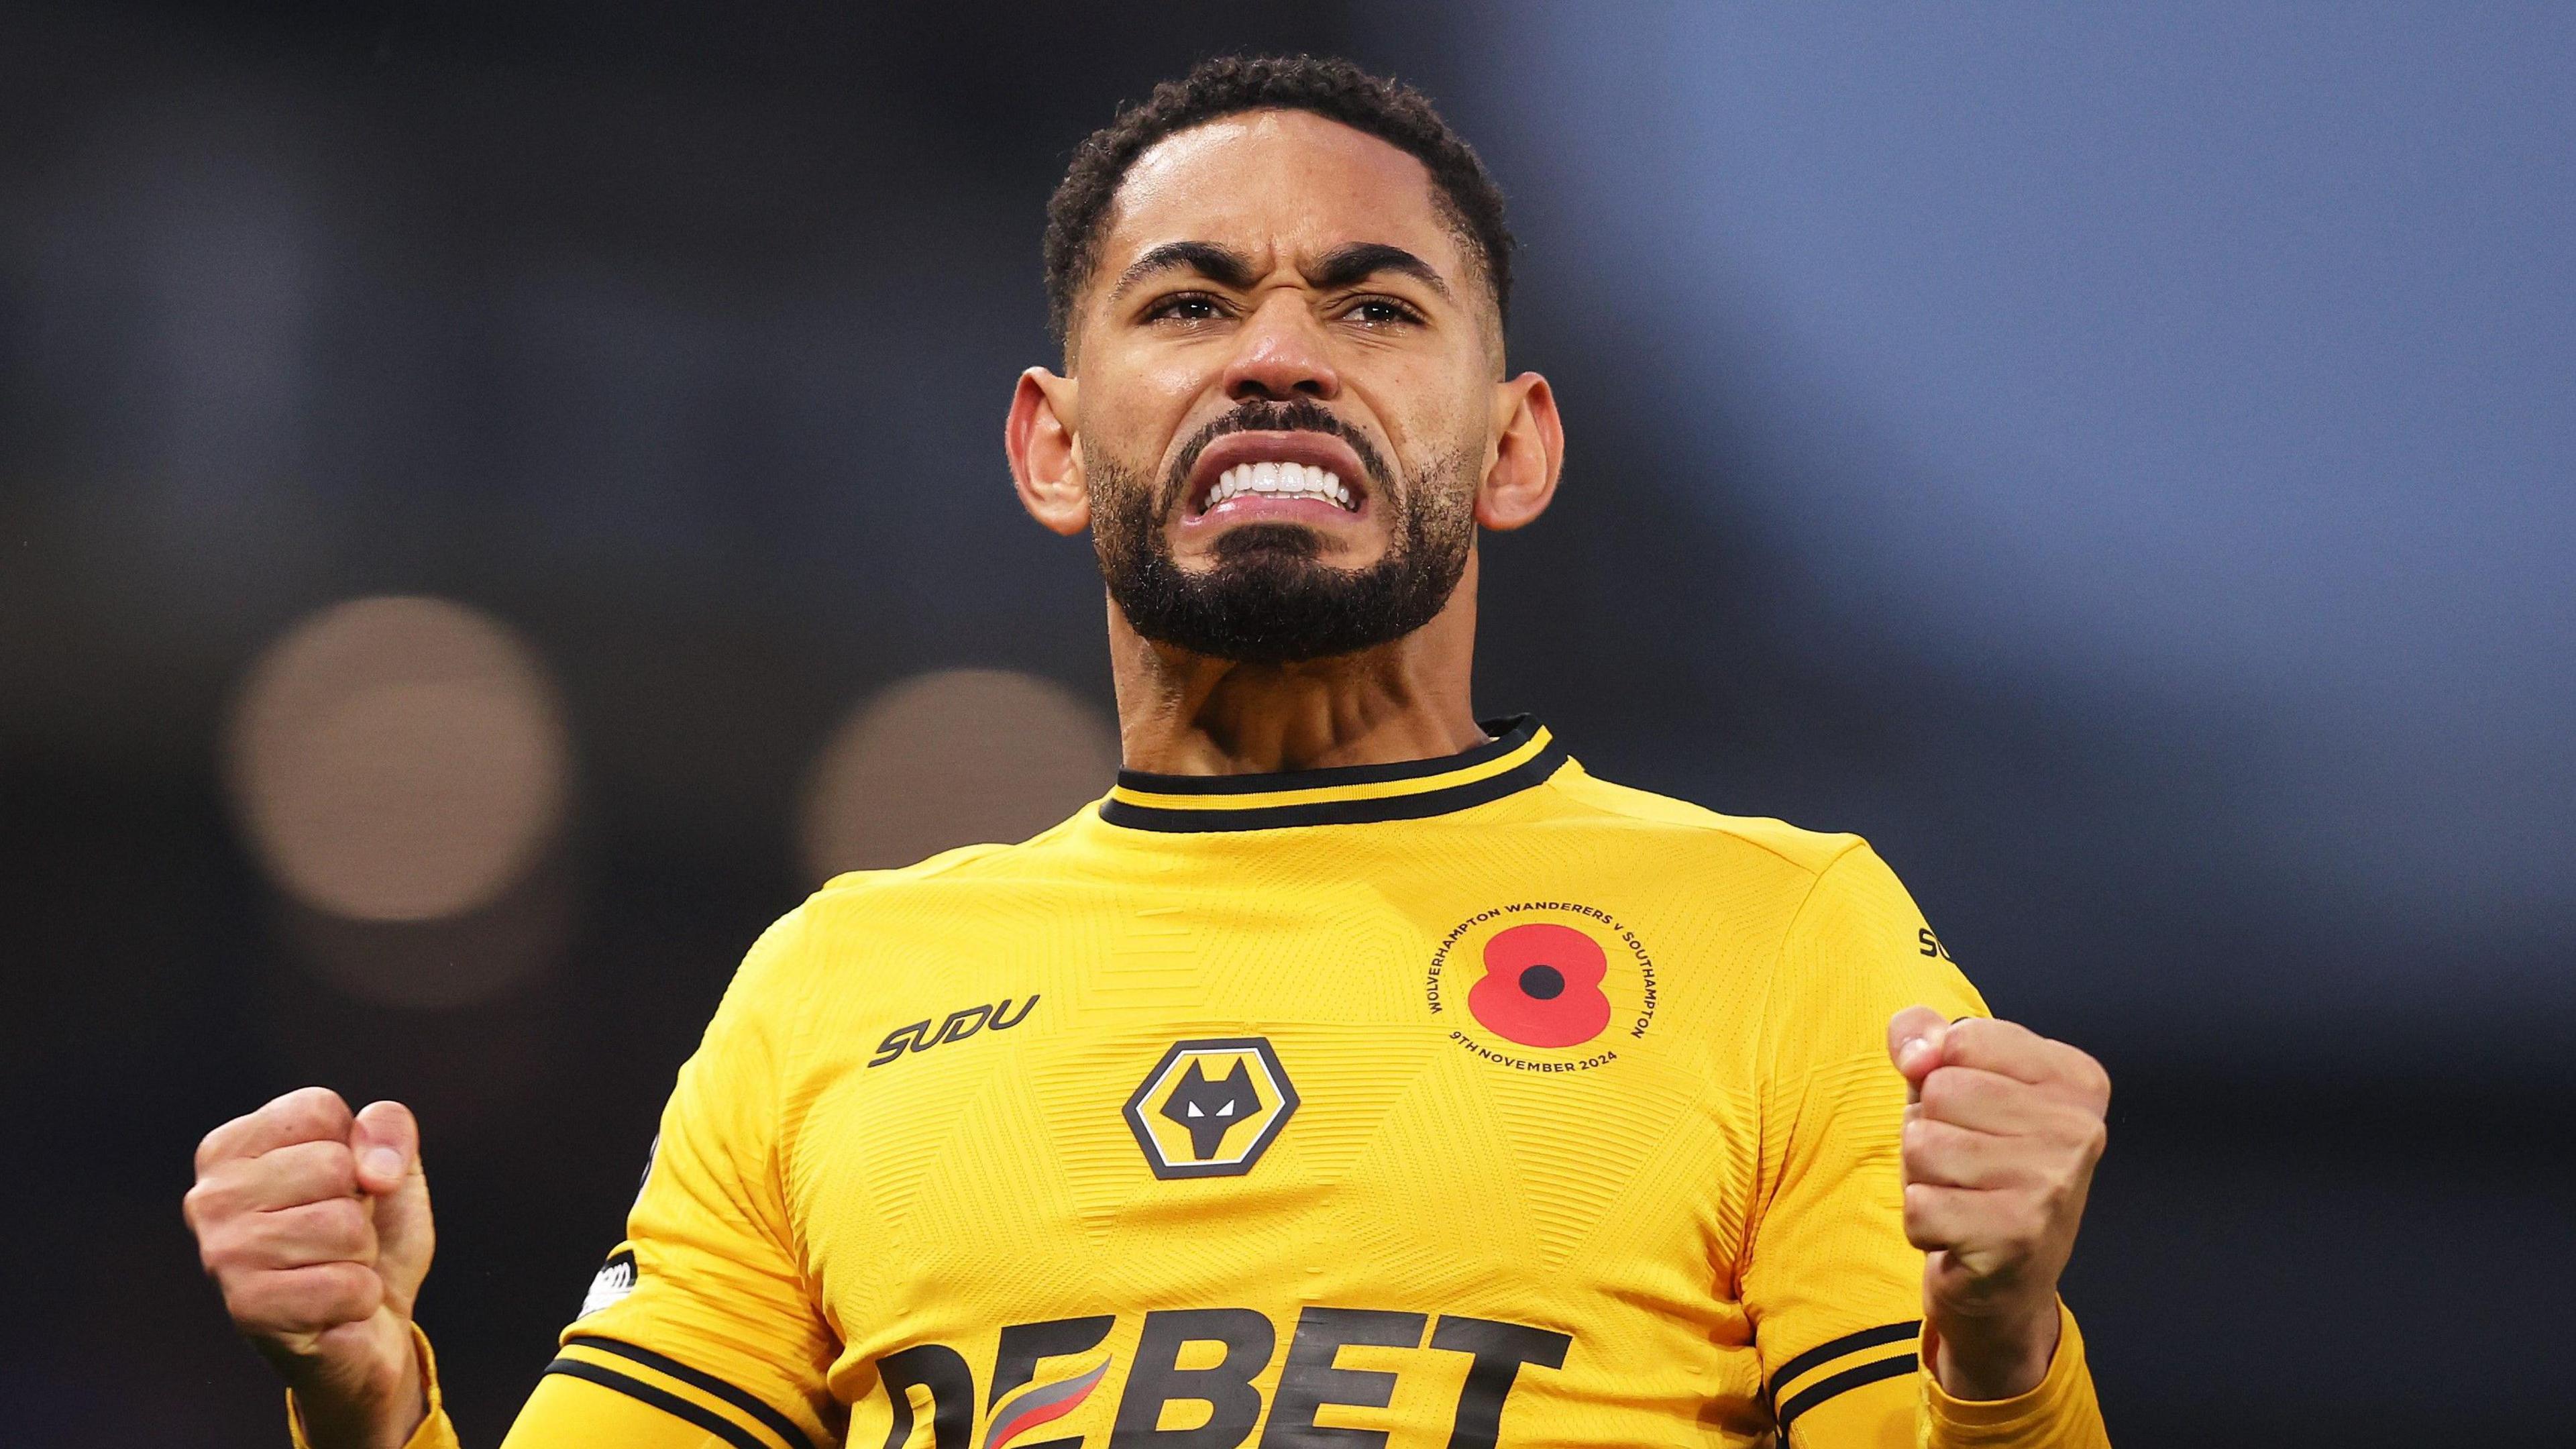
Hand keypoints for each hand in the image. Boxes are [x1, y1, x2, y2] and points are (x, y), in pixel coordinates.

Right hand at [185, 1087, 435, 1448]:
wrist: (371, 1323)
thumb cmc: (368, 1233)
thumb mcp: (390, 1163)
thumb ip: (388, 1128)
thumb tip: (374, 1172)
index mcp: (230, 1148)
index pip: (317, 1110)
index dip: (355, 1149)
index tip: (340, 1186)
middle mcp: (210, 1198)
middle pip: (332, 1166)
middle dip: (359, 1206)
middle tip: (336, 1237)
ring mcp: (222, 1255)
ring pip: (343, 1226)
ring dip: (360, 1254)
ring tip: (332, 1267)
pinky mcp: (247, 1309)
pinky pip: (347, 1284)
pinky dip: (360, 1297)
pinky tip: (332, 1307)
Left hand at [1886, 1008, 2108, 1400]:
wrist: (2005, 1279)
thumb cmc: (1976, 1163)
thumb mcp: (1950, 1082)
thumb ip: (1923, 1037)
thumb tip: (1916, 1053)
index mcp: (2075, 1079)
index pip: (1963, 1038)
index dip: (1940, 1074)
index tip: (1974, 1114)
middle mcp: (2079, 1129)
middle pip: (1940, 1091)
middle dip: (1929, 1128)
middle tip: (1965, 1165)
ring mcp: (2053, 1185)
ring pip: (1923, 1145)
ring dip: (1922, 1176)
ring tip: (1961, 1196)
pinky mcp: (2017, 1237)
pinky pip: (1919, 1205)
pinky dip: (1921, 1222)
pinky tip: (1958, 1233)